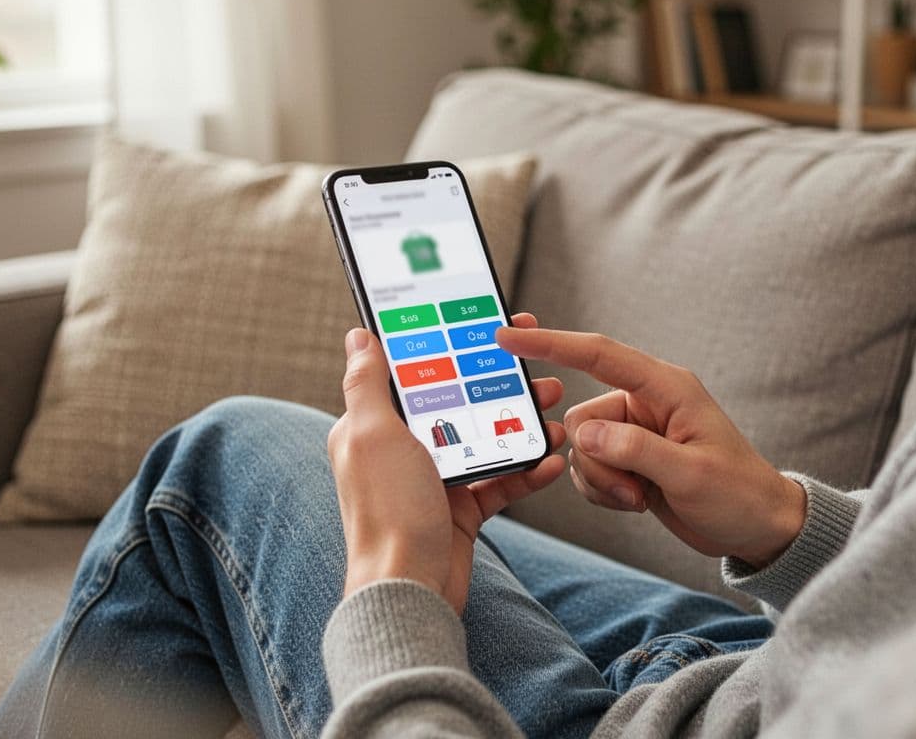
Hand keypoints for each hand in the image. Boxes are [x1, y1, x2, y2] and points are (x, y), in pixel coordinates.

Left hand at [329, 313, 567, 613]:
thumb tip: (359, 335)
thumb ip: (367, 384)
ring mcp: (434, 481)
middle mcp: (403, 450)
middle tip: (539, 373)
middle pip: (460, 404)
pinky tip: (552, 461)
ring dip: (522, 426)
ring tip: (556, 414)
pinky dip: (526, 472)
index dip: (453, 346)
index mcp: (375, 427)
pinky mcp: (461, 511)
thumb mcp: (373, 436)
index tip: (489, 326)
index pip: (417, 373)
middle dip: (502, 387)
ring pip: (486, 440)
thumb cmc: (387, 513)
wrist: (409, 591)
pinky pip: (500, 482)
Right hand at [495, 327, 804, 568]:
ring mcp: (636, 432)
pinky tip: (636, 502)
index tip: (508, 336)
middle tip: (632, 489)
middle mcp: (646, 403)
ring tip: (641, 498)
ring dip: (603, 481)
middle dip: (597, 461)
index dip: (551, 343)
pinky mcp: (630, 459)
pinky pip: (590, 469)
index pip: (599, 355)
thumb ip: (635, 450)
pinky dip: (604, 491)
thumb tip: (583, 435)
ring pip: (582, 448)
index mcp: (666, 388)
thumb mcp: (690, 474)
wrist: (756, 528)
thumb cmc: (737, 494)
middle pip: (582, 419)